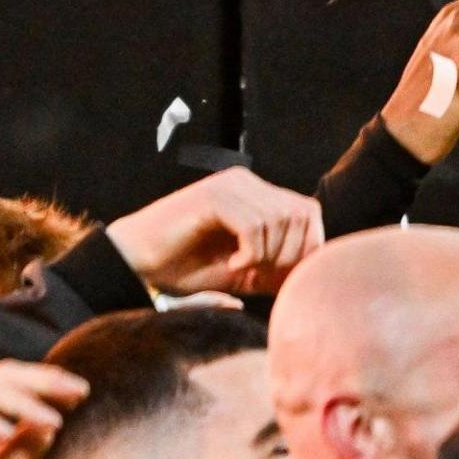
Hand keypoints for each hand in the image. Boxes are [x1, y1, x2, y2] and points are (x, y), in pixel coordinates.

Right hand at [102, 168, 322, 297]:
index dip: (308, 247)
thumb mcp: (248, 270)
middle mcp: (246, 183)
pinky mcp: (212, 196)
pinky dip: (252, 252)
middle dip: (291, 254)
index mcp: (257, 194)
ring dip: (270, 255)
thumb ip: (281, 266)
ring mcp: (229, 185)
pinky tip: (234, 264)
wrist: (138, 263)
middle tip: (264, 274)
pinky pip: (254, 225)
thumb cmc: (189, 267)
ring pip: (280, 220)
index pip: (310, 212)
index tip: (283, 275)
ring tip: (245, 269)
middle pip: (302, 215)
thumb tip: (320, 271)